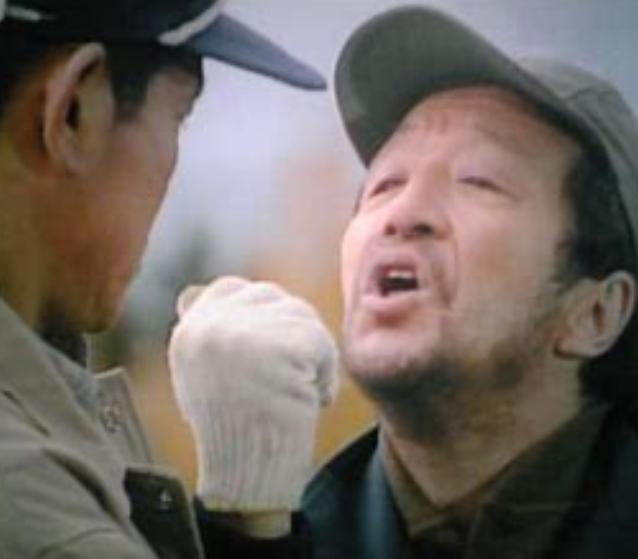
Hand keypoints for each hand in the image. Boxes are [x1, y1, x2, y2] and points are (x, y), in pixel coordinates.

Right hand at [168, 277, 338, 513]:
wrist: (248, 472)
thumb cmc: (233, 428)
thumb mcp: (201, 373)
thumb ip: (205, 330)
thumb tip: (196, 291)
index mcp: (189, 331)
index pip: (227, 288)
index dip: (257, 308)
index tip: (271, 342)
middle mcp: (212, 325)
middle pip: (270, 296)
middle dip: (289, 327)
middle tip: (291, 371)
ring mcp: (248, 332)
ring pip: (300, 315)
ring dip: (310, 351)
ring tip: (299, 391)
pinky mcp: (285, 344)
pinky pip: (321, 341)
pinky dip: (326, 370)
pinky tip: (314, 399)